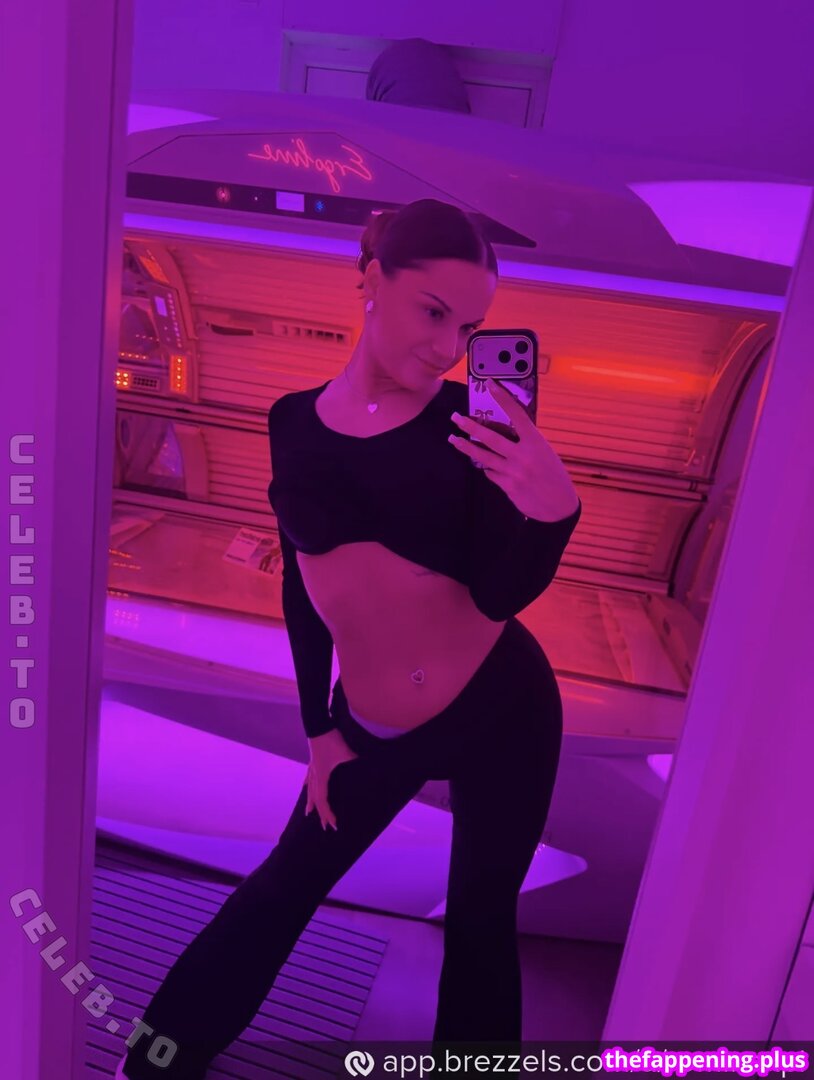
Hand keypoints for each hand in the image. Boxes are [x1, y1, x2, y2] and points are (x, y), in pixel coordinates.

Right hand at [305, 730, 358, 830]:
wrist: (319, 726)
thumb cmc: (331, 740)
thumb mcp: (346, 752)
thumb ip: (355, 760)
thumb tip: (369, 765)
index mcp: (321, 776)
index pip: (323, 800)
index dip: (327, 814)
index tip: (334, 824)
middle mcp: (315, 775)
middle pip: (316, 799)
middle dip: (321, 814)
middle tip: (325, 827)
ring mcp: (312, 769)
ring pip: (310, 790)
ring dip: (311, 802)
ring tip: (308, 813)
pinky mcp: (313, 762)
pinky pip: (309, 778)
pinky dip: (308, 786)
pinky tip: (305, 787)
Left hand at [449, 378, 578, 521]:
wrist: (558, 506)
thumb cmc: (553, 475)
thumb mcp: (545, 453)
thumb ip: (527, 442)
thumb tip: (506, 431)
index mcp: (536, 442)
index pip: (517, 414)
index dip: (503, 398)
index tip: (490, 384)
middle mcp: (523, 455)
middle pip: (490, 437)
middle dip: (470, 426)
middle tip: (455, 418)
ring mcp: (513, 472)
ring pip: (483, 456)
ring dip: (466, 447)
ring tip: (453, 439)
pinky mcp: (507, 486)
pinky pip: (490, 473)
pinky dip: (487, 468)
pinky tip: (486, 466)